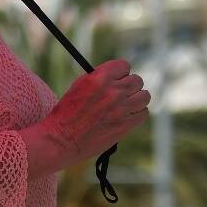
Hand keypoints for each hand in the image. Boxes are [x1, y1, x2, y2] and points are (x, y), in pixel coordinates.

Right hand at [22, 60, 147, 172]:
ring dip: (137, 99)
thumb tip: (117, 76)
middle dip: (130, 86)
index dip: (121, 73)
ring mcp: (121, 108)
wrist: (62, 140)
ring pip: (145, 96)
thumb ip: (100, 78)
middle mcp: (113, 91)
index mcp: (100, 77)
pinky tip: (127, 116)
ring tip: (127, 105)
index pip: (124, 66)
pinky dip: (137, 114)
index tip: (117, 79)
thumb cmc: (66, 113)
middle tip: (122, 93)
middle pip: (137, 80)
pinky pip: (143, 113)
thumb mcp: (79, 86)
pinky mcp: (126, 125)